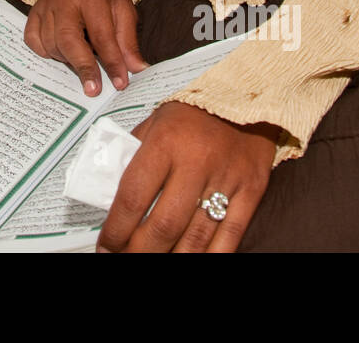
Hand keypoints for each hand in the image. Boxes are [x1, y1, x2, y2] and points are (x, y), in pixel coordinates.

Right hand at [23, 0, 147, 94]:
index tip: (120, 83)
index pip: (101, 34)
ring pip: (51, 44)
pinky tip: (60, 52)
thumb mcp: (124, 11)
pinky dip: (45, 52)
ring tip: (83, 62)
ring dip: (67, 60)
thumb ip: (128, 42)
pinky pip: (33, 41)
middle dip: (83, 67)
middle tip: (93, 90)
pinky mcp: (33, 13)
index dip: (111, 61)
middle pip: (68, 40)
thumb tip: (138, 71)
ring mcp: (45, 6)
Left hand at [98, 102, 281, 251]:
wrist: (248, 93)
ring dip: (172, 259)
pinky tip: (191, 262)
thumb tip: (111, 193)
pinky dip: (210, 256)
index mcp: (165, 143)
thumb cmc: (194, 110)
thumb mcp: (156, 120)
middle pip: (164, 225)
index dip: (117, 229)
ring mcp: (227, 179)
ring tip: (154, 264)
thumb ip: (135, 153)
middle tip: (125, 260)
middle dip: (140, 251)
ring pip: (196, 238)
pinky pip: (230, 236)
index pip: (133, 196)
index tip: (106, 246)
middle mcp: (195, 163)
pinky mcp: (252, 190)